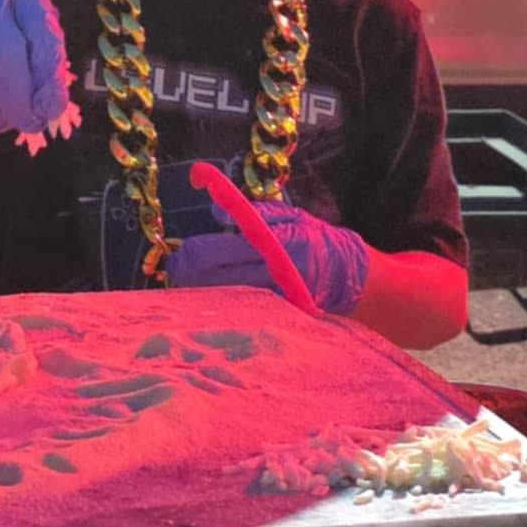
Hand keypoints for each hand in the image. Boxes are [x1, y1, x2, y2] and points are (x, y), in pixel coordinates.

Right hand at [0, 0, 73, 139]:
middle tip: (30, 123)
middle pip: (13, 52)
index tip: (53, 109)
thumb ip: (32, 47)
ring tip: (7, 119)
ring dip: (0, 101)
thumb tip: (46, 101)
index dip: (51, 78)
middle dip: (24, 97)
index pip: (45, 35)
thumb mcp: (11, 11)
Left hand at [166, 199, 371, 314]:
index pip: (224, 248)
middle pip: (217, 277)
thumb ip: (255, 212)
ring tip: (186, 281)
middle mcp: (272, 272)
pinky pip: (240, 309)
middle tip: (176, 267)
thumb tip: (216, 212)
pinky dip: (221, 303)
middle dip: (189, 271)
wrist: (349, 275)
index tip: (180, 250)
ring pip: (224, 296)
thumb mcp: (291, 216)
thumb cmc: (315, 238)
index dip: (196, 250)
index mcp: (275, 243)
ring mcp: (274, 296)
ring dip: (199, 290)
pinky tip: (208, 298)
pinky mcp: (278, 314)